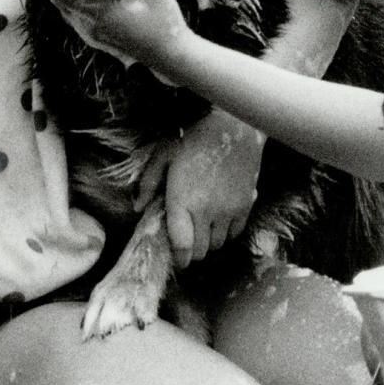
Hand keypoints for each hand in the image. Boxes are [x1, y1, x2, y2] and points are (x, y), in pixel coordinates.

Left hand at [55, 0, 190, 67]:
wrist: (171, 56)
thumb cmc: (166, 24)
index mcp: (103, 14)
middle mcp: (95, 27)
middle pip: (64, 6)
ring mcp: (98, 37)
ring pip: (69, 18)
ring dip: (63, 1)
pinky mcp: (103, 43)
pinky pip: (78, 27)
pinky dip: (72, 14)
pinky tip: (74, 6)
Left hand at [144, 110, 265, 265]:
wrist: (233, 125)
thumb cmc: (193, 137)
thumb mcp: (163, 155)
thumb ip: (148, 183)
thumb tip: (138, 207)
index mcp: (183, 201)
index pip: (182, 247)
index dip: (178, 258)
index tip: (175, 257)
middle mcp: (206, 212)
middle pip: (200, 251)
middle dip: (191, 251)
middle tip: (186, 239)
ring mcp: (228, 211)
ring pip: (217, 244)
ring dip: (208, 241)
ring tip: (201, 226)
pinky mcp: (245, 206)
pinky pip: (234, 233)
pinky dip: (225, 232)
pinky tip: (218, 218)